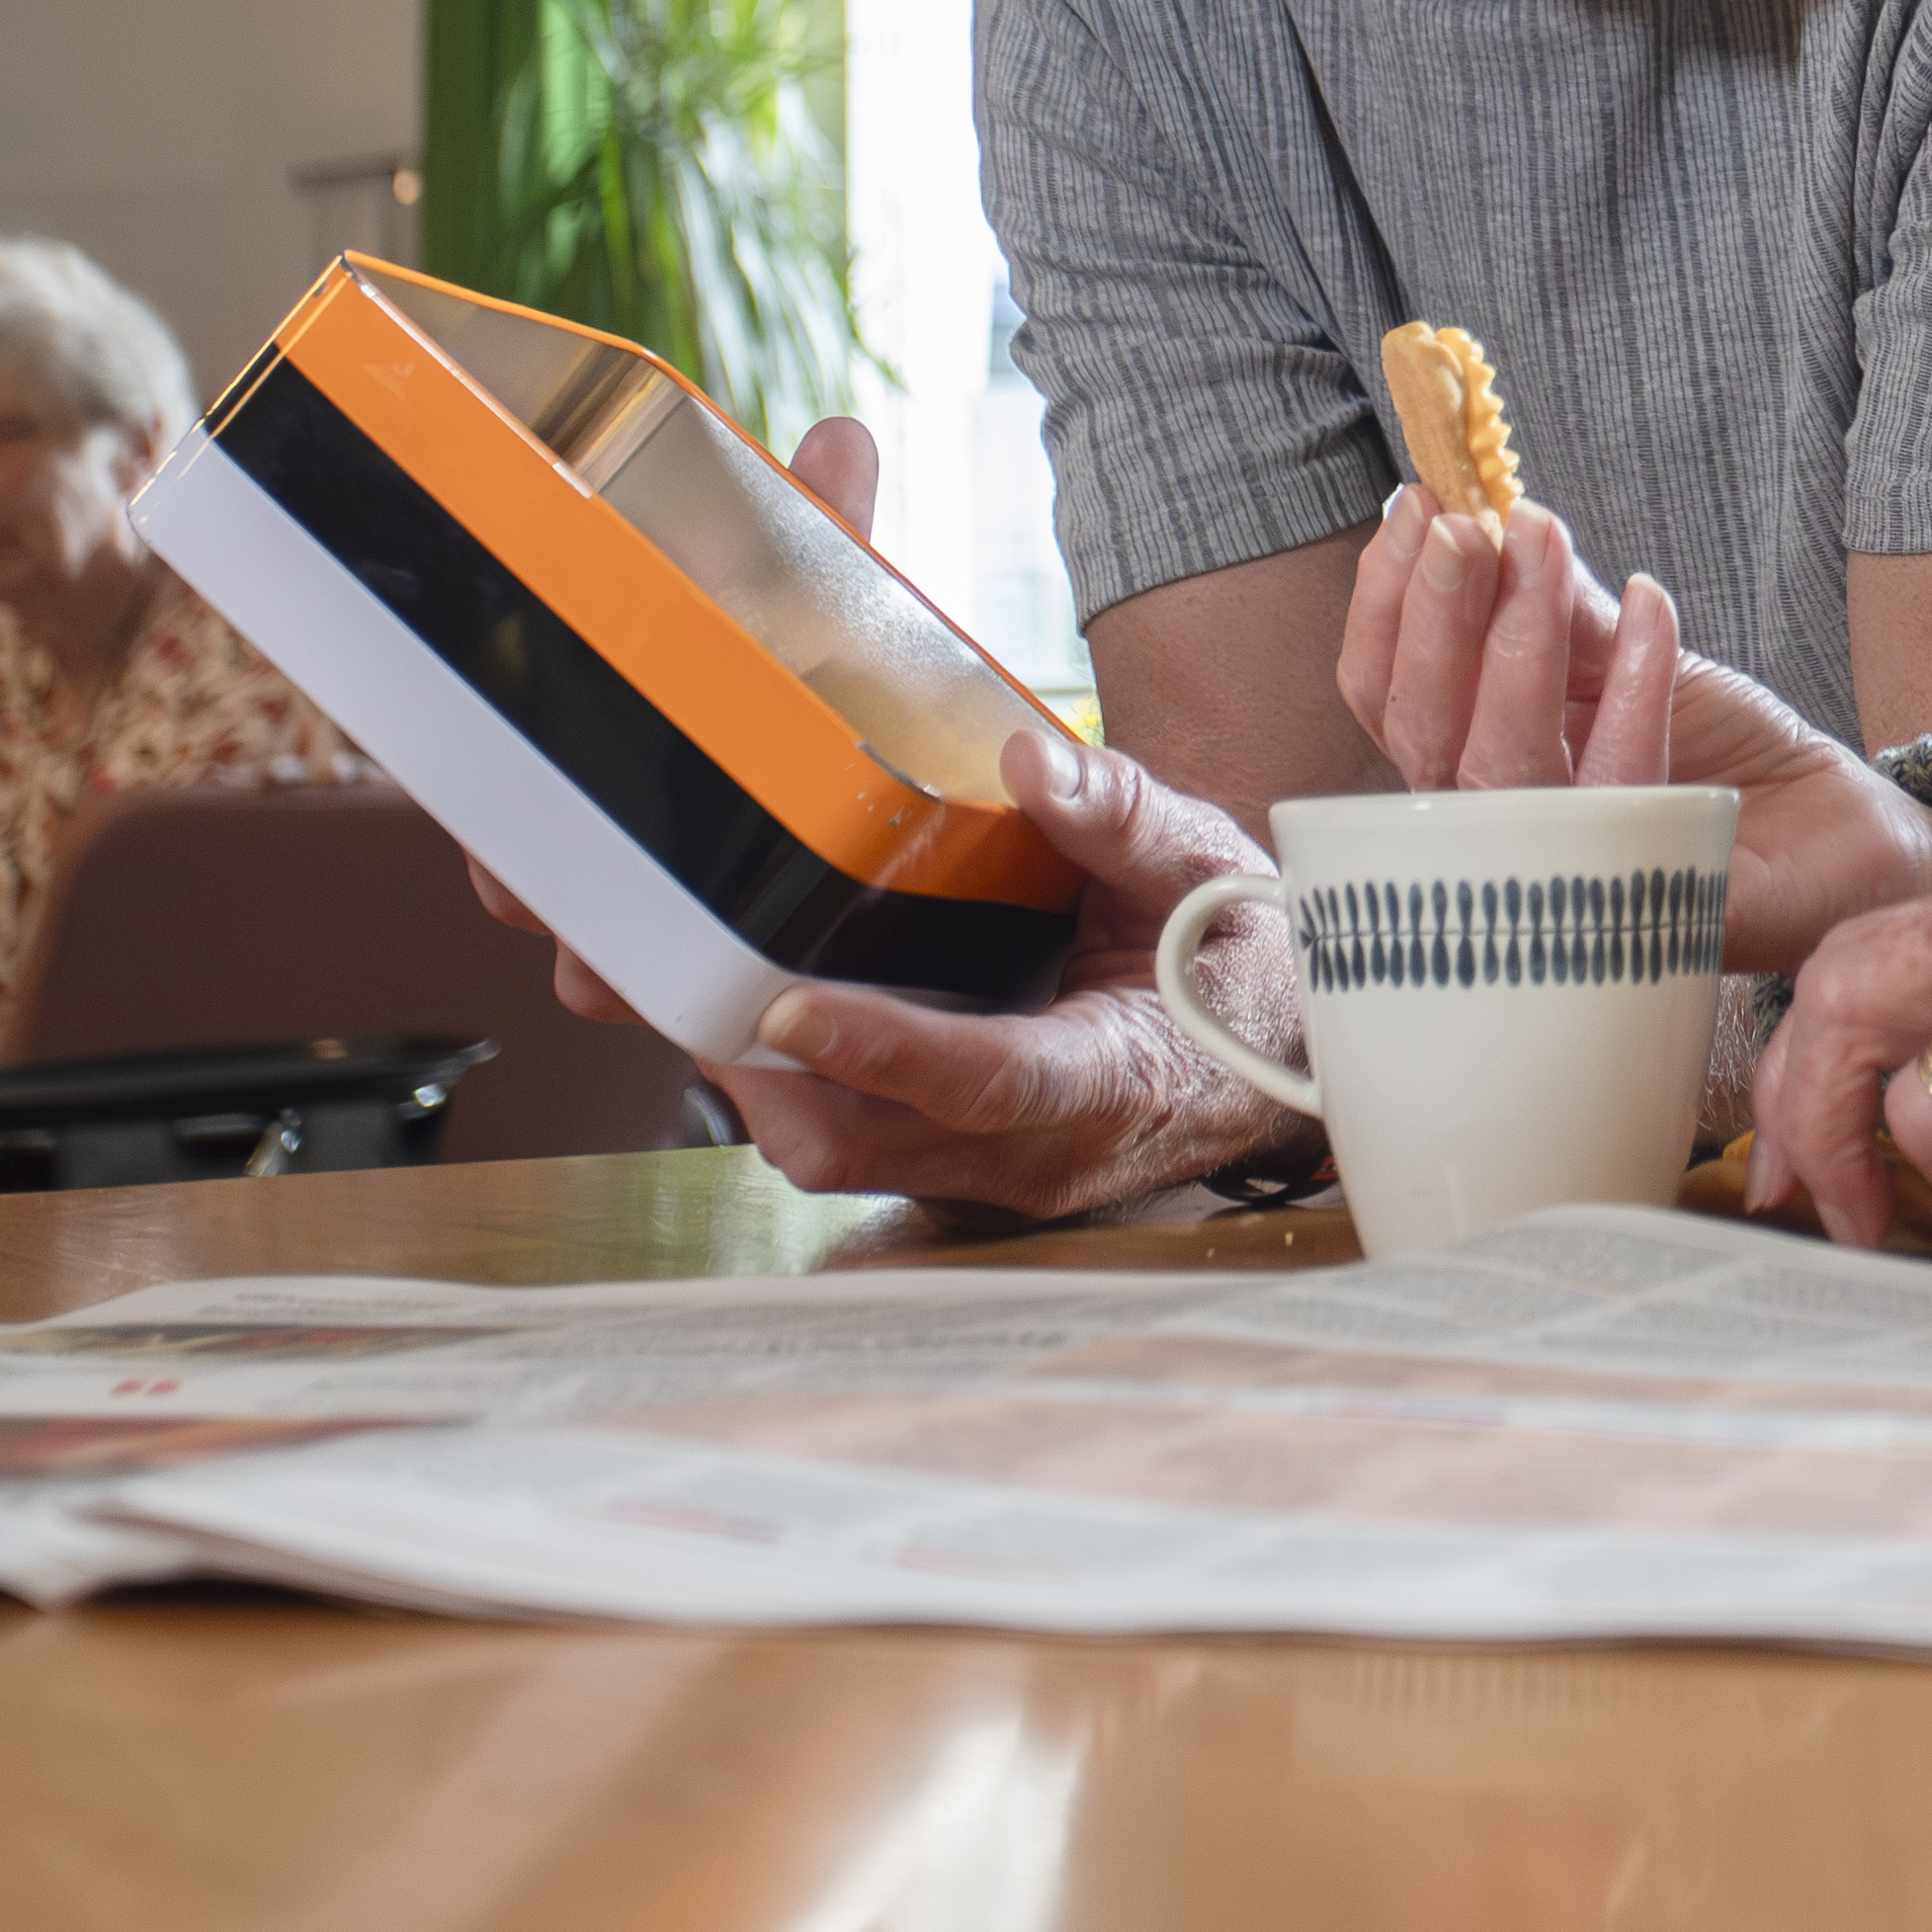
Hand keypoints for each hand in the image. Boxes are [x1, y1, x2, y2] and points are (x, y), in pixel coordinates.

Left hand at [458, 419, 1308, 1214]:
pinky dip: (779, 1081)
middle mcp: (1034, 1152)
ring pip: (833, 1150)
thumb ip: (1117, 816)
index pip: (977, 1079)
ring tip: (661, 980)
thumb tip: (1029, 759)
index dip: (878, 1047)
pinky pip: (844, 1140)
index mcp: (1107, 1076)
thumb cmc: (1238, 960)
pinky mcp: (950, 1165)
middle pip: (861, 1140)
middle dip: (749, 1069)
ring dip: (745, 1077)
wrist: (1273, 1055)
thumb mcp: (1201, 868)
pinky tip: (732, 1005)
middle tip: (658, 977)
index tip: (785, 1006)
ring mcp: (986, 1173)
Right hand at [1336, 484, 1931, 971]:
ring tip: (1546, 542)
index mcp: (1475, 761)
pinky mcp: (1649, 884)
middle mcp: (1501, 826)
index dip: (1385, 602)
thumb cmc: (1717, 743)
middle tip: (1470, 524)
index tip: (1417, 506)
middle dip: (1437, 614)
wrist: (1829, 818)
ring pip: (1502, 766)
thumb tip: (1488, 520)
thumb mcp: (1621, 650)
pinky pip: (1624, 783)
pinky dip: (1633, 681)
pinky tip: (1648, 602)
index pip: (1385, 694)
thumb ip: (1551, 603)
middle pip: (1421, 732)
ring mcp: (1567, 866)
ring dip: (1519, 638)